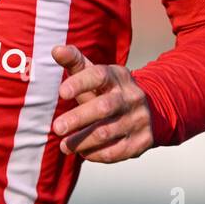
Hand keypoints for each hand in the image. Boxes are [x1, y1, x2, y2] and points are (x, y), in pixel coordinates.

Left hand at [50, 44, 154, 162]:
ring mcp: (139, 119)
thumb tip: (56, 49)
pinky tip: (84, 152)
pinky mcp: (143, 140)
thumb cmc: (108, 90)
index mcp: (117, 76)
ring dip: (82, 140)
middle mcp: (131, 96)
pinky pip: (116, 151)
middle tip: (56, 128)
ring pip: (107, 133)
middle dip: (78, 118)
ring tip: (64, 146)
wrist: (148, 110)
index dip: (80, 83)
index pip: (99, 75)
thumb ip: (75, 62)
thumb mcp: (95, 74)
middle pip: (104, 107)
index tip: (61, 92)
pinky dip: (97, 154)